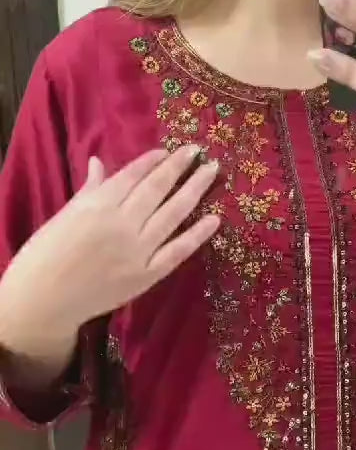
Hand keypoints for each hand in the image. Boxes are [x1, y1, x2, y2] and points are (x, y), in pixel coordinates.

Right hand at [0, 145, 219, 338]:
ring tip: (212, 171)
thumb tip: (98, 162)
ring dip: (194, 190)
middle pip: (157, 189)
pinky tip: (214, 219)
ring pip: (172, 214)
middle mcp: (121, 223)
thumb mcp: (66, 215)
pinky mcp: (147, 275)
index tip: (169, 151)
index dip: (153, 161)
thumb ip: (90, 189)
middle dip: (179, 167)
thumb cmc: (48, 254)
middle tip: (197, 150)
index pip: (133, 175)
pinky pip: (177, 251)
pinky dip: (197, 235)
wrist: (46, 299)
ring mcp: (137, 250)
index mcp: (98, 204)